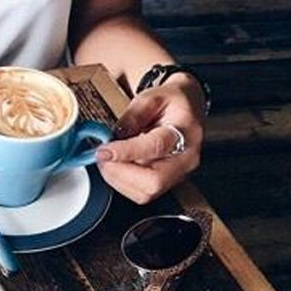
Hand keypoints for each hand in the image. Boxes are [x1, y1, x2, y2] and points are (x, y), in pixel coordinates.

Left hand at [96, 73, 205, 203]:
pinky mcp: (168, 182)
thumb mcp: (150, 97)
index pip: (155, 147)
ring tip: (106, 160)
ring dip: (118, 179)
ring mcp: (179, 174)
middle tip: (101, 157)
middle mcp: (185, 158)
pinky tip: (116, 166)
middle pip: (153, 182)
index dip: (126, 152)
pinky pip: (143, 193)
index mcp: (185, 131)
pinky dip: (123, 183)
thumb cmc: (172, 101)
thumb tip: (113, 138)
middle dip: (120, 172)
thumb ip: (131, 117)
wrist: (188, 108)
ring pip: (146, 192)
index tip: (103, 151)